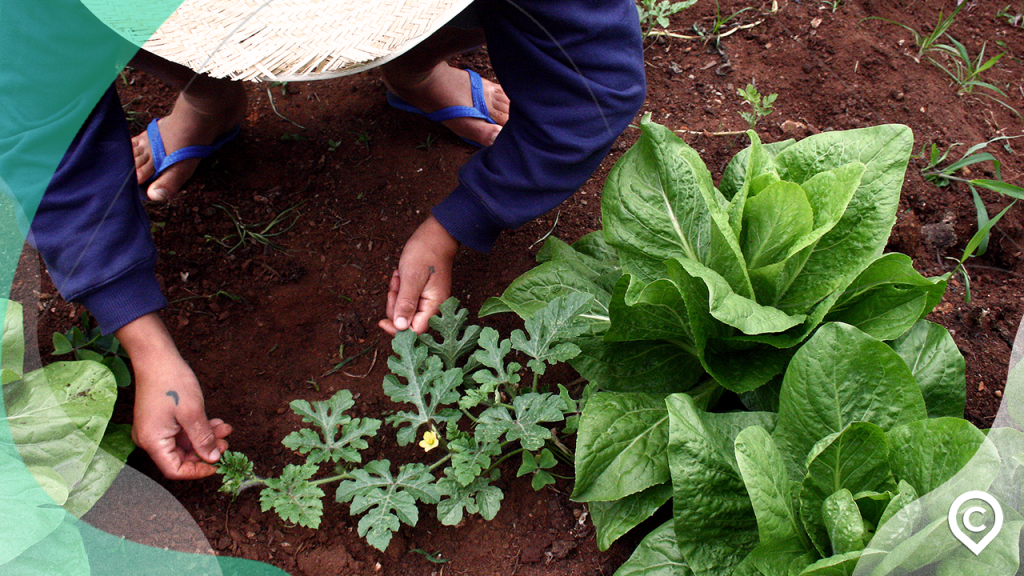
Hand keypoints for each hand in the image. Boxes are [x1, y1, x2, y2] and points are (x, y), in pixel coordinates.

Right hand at [116, 313, 230, 479]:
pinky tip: (215, 422)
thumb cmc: (172, 383)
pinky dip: (198, 429)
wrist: (157, 358)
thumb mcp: (193, 413)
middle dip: (206, 450)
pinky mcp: (160, 420)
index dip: (198, 470)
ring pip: (184, 443)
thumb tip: (212, 459)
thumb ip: (203, 439)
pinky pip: (180, 431)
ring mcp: (154, 429)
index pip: (175, 469)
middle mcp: (150, 439)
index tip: (218, 464)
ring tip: (225, 429)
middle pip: (180, 457)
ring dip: (206, 437)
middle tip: (226, 442)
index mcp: (153, 442)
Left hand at [379, 215, 458, 334]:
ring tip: (399, 278)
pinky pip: (406, 300)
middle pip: (407, 322)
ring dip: (396, 296)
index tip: (382, 322)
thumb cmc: (425, 253)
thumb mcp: (411, 278)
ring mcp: (428, 300)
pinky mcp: (423, 294)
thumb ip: (406, 303)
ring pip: (404, 310)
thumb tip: (400, 327)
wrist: (435, 236)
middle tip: (395, 287)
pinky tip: (400, 277)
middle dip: (395, 306)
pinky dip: (399, 290)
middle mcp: (433, 306)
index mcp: (434, 305)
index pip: (416, 331)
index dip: (398, 329)